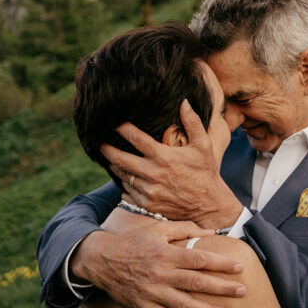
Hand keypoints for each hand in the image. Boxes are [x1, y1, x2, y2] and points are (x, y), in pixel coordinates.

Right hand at [70, 216, 246, 307]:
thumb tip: (211, 232)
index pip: (199, 258)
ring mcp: (152, 292)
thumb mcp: (158, 229)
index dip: (220, 263)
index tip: (240, 266)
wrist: (102, 260)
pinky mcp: (145, 306)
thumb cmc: (135, 241)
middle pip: (197, 283)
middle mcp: (161, 274)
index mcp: (166, 253)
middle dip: (222, 288)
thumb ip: (185, 229)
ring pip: (186, 305)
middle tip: (243, 291)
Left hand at [101, 102, 243, 227]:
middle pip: (120, 159)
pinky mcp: (147, 204)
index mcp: (163, 156)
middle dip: (107, 149)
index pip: (136, 138)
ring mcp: (148, 191)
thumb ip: (192, 122)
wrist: (208, 205)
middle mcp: (152, 174)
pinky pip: (128, 192)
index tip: (114, 122)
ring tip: (110, 159)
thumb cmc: (206, 172)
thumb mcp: (203, 145)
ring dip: (115, 167)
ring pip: (122, 176)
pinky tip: (124, 178)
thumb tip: (184, 102)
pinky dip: (124, 184)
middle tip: (100, 143)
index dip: (122, 128)